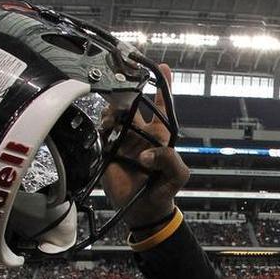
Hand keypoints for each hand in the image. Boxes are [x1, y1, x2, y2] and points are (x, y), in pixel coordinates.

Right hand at [100, 64, 189, 229]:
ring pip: (114, 115)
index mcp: (161, 135)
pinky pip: (101, 133)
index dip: (163, 86)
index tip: (162, 67)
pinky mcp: (108, 151)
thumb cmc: (164, 191)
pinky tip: (106, 130)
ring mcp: (123, 141)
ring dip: (112, 111)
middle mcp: (141, 133)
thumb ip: (170, 161)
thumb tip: (146, 153)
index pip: (163, 106)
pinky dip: (101, 127)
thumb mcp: (178, 176)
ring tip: (114, 120)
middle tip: (122, 91)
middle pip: (132, 104)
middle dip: (126, 93)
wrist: (144, 210)